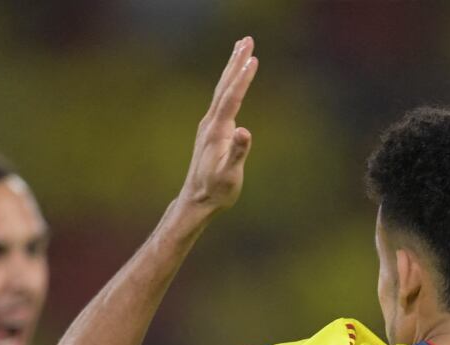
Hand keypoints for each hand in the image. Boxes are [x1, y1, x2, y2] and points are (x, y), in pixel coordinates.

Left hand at [177, 37, 258, 214]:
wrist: (197, 200)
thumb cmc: (216, 190)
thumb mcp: (229, 175)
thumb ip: (237, 152)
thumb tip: (245, 132)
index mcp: (217, 131)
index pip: (232, 98)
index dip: (242, 79)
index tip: (253, 59)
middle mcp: (211, 123)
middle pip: (224, 86)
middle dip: (236, 62)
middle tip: (246, 40)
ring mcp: (210, 125)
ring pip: (222, 90)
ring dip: (232, 69)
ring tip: (241, 50)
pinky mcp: (212, 130)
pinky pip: (222, 100)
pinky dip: (229, 84)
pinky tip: (233, 82)